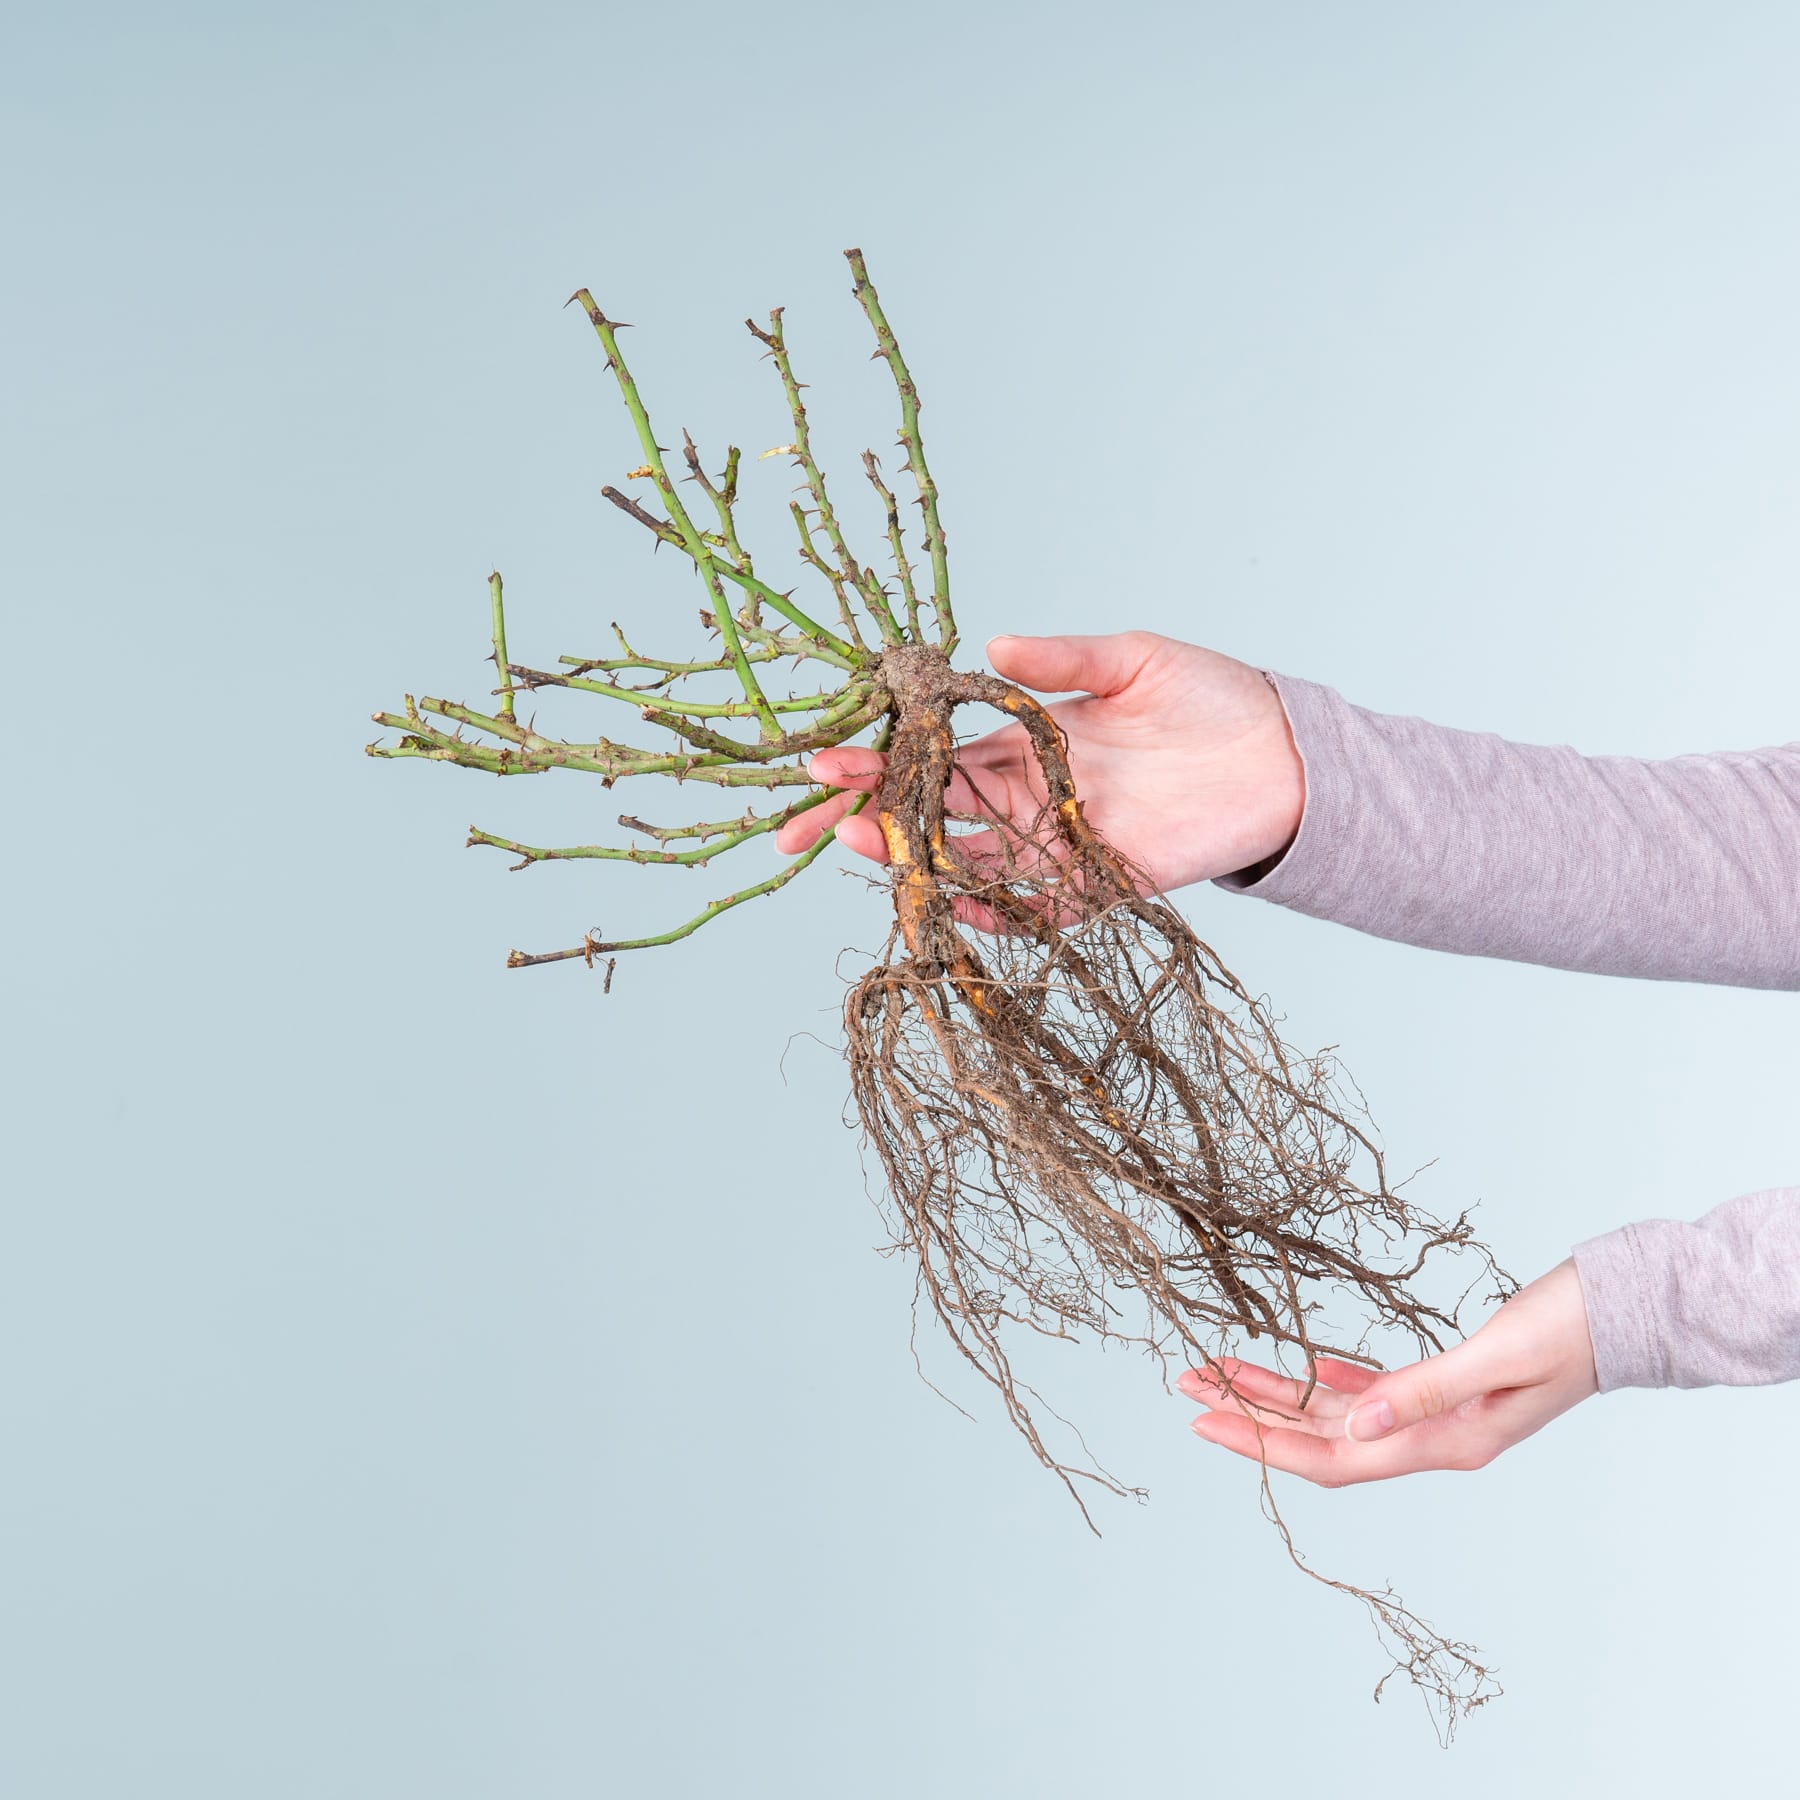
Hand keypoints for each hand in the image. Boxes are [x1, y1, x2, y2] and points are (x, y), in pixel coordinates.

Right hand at [774, 631, 1305, 893]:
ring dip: (912, 856)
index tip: (825, 761)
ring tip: (856, 843)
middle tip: (805, 823)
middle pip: (933, 813)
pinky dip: (994, 910)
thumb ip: (1062, 660)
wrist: (1288, 753)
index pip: (936, 755)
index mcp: (1031, 742)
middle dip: (867, 817)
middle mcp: (1035, 797)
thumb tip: (992, 643)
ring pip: (969, 859)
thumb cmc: (1215, 697)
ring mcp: (1063, 843)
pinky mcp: (1104, 882)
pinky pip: (1036, 908)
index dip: (880, 761)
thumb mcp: (1133, 660)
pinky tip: (947, 898)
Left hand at [1178, 1259, 1598, 1484]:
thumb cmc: (1568, 1330)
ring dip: (1278, 1393)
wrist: (1624, 1311)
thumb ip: (1422, 1391)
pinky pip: (1374, 1392)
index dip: (1264, 1442)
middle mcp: (1433, 1438)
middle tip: (1184, 1388)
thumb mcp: (1492, 1357)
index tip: (1203, 1419)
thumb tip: (1352, 1424)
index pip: (1334, 1458)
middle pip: (1321, 1438)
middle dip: (1250, 1415)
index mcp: (1444, 1442)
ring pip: (1338, 1413)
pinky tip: (1301, 1369)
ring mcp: (1439, 1415)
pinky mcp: (1446, 1384)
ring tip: (1217, 1369)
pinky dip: (1331, 1382)